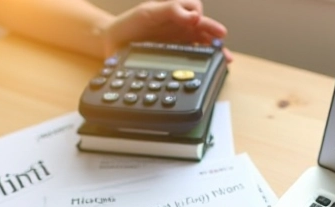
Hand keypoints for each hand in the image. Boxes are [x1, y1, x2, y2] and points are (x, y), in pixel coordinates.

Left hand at [103, 0, 230, 60]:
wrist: (111, 42)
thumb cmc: (129, 24)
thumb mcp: (148, 12)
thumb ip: (170, 10)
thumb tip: (194, 16)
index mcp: (175, 12)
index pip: (196, 11)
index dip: (203, 19)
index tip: (203, 25)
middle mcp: (180, 26)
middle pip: (203, 30)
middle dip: (215, 37)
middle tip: (222, 45)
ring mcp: (178, 42)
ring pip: (201, 45)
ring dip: (213, 51)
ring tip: (223, 60)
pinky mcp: (173, 56)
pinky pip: (191, 58)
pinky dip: (201, 62)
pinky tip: (209, 68)